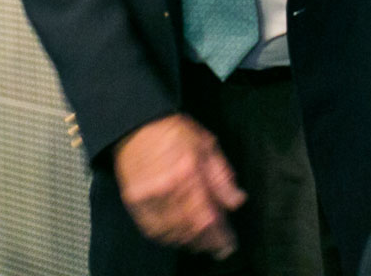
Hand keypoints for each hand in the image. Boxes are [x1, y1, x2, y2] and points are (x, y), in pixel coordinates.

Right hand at [112, 114, 245, 257]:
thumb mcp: (207, 145)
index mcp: (189, 172)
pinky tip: (178, 237)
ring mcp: (148, 197)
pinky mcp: (134, 201)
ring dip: (189, 242)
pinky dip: (168, 238)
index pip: (208, 216)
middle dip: (207, 242)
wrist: (137, 124)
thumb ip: (222, 176)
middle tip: (218, 246)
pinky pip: (153, 230)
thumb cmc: (175, 132)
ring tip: (201, 243)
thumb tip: (236, 201)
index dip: (220, 235)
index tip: (229, 243)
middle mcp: (167, 188)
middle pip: (191, 229)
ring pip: (172, 232)